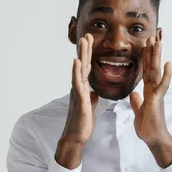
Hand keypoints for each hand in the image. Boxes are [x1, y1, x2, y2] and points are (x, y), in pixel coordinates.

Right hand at [56, 34, 98, 168]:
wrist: (76, 136)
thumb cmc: (82, 122)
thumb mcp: (90, 107)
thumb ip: (91, 98)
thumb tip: (94, 93)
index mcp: (83, 88)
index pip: (87, 68)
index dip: (89, 55)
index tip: (91, 41)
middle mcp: (79, 87)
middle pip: (83, 65)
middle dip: (85, 50)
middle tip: (87, 34)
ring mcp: (78, 92)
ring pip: (80, 70)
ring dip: (81, 55)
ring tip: (83, 42)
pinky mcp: (79, 100)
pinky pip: (78, 83)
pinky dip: (77, 72)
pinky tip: (77, 62)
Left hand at [129, 37, 171, 166]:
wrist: (153, 139)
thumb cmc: (148, 127)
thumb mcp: (139, 112)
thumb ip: (137, 102)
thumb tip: (134, 94)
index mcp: (149, 91)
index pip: (147, 71)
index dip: (146, 58)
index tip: (146, 45)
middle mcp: (154, 89)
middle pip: (153, 66)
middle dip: (152, 51)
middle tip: (153, 35)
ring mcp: (157, 94)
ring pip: (157, 71)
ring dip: (157, 56)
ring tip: (158, 42)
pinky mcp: (157, 100)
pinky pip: (162, 85)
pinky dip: (166, 75)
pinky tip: (168, 64)